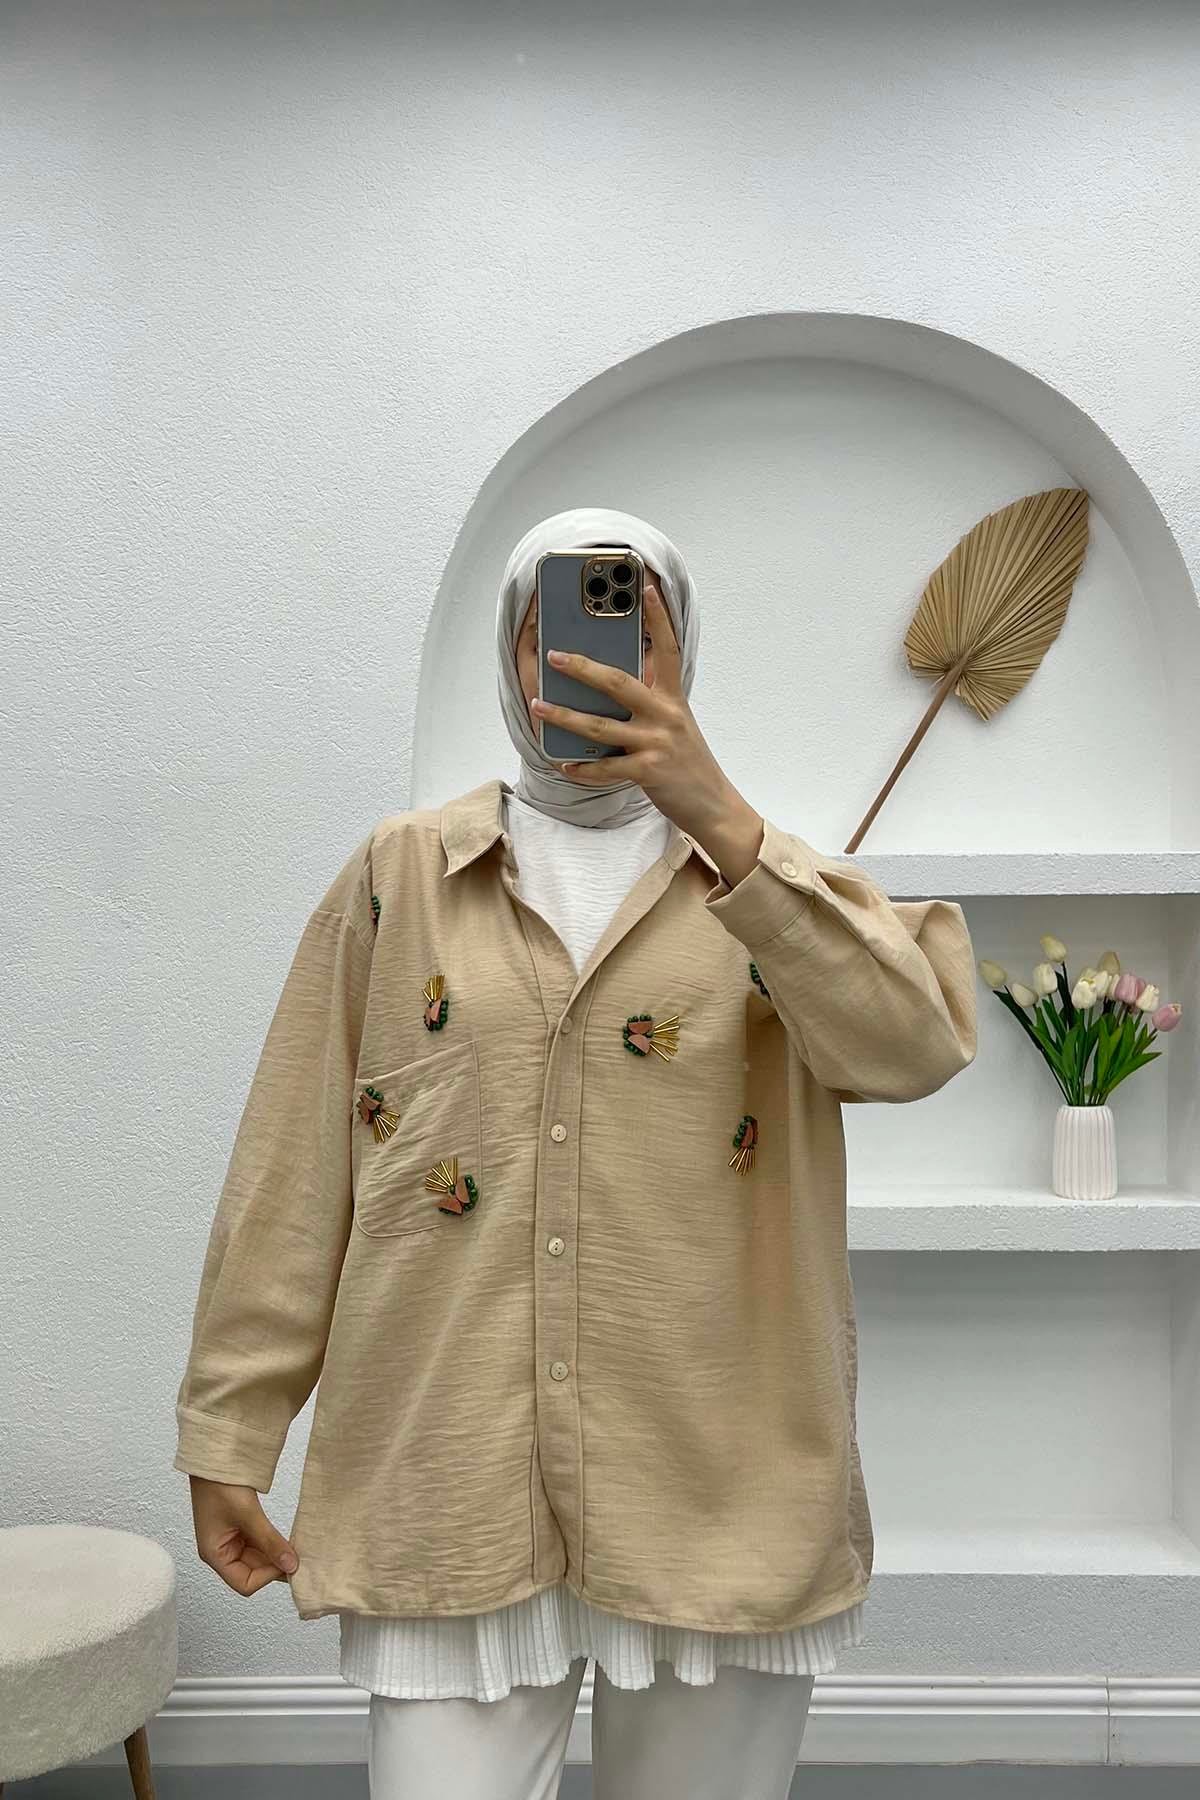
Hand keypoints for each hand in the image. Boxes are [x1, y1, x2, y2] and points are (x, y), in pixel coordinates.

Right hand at [187, 1474, 298, 1596]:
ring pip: (258, 1559)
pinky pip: (258, 1545)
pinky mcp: (239, 1529)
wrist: (215, 1458)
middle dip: (274, 1566)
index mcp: (215, 1554)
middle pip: (253, 1573)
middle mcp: (222, 1552)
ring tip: (294, 1547)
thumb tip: (291, 1565)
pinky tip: (286, 1539)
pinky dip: (272, 1544)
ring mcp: (230, 1540)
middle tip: (298, 1556)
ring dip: (275, 1555)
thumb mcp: (248, 1514)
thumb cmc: (220, 1484)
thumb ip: (270, 1541)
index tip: (287, 1562)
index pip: (244, 1584)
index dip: (267, 1577)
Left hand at [530, 585, 761, 876]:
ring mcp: (657, 743)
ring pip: (601, 726)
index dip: (658, 617)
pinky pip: (606, 768)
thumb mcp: (675, 724)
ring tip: (538, 706)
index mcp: (674, 698)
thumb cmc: (687, 762)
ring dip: (564, 717)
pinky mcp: (649, 772)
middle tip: (554, 655)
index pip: (667, 649)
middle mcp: (666, 715)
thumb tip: (607, 686)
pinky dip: (582, 768)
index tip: (645, 587)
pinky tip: (564, 765)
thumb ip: (649, 703)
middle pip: (618, 683)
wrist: (713, 804)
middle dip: (582, 667)